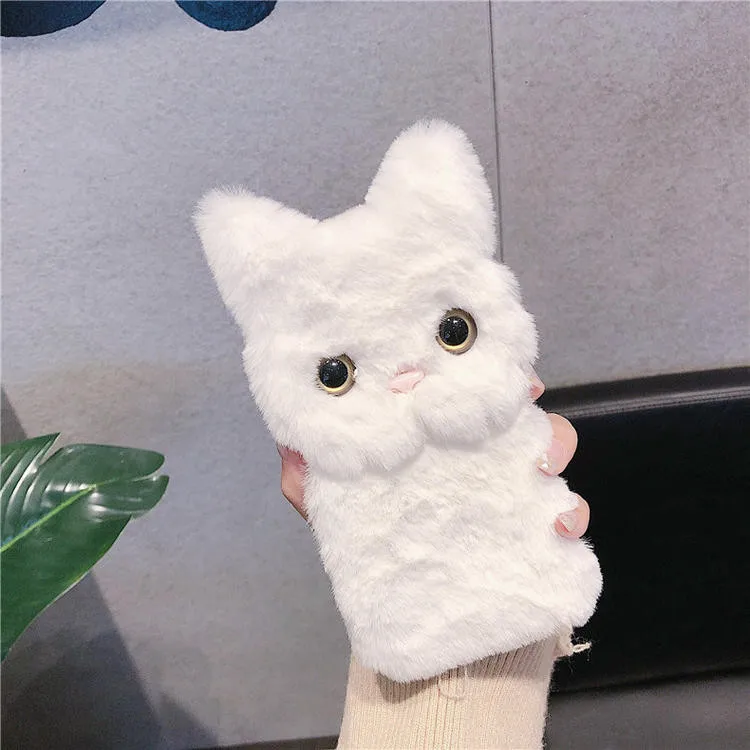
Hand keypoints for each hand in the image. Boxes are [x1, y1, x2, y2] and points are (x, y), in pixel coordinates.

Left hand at [278, 370, 589, 538]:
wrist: (409, 611)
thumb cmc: (374, 545)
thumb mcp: (332, 509)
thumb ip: (307, 479)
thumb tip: (289, 442)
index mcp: (438, 442)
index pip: (465, 394)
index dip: (481, 372)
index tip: (484, 365)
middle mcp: (478, 459)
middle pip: (517, 416)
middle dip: (524, 401)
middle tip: (524, 405)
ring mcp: (509, 495)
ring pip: (550, 455)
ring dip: (556, 454)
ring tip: (543, 472)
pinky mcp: (531, 537)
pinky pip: (565, 520)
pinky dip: (571, 519)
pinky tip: (560, 527)